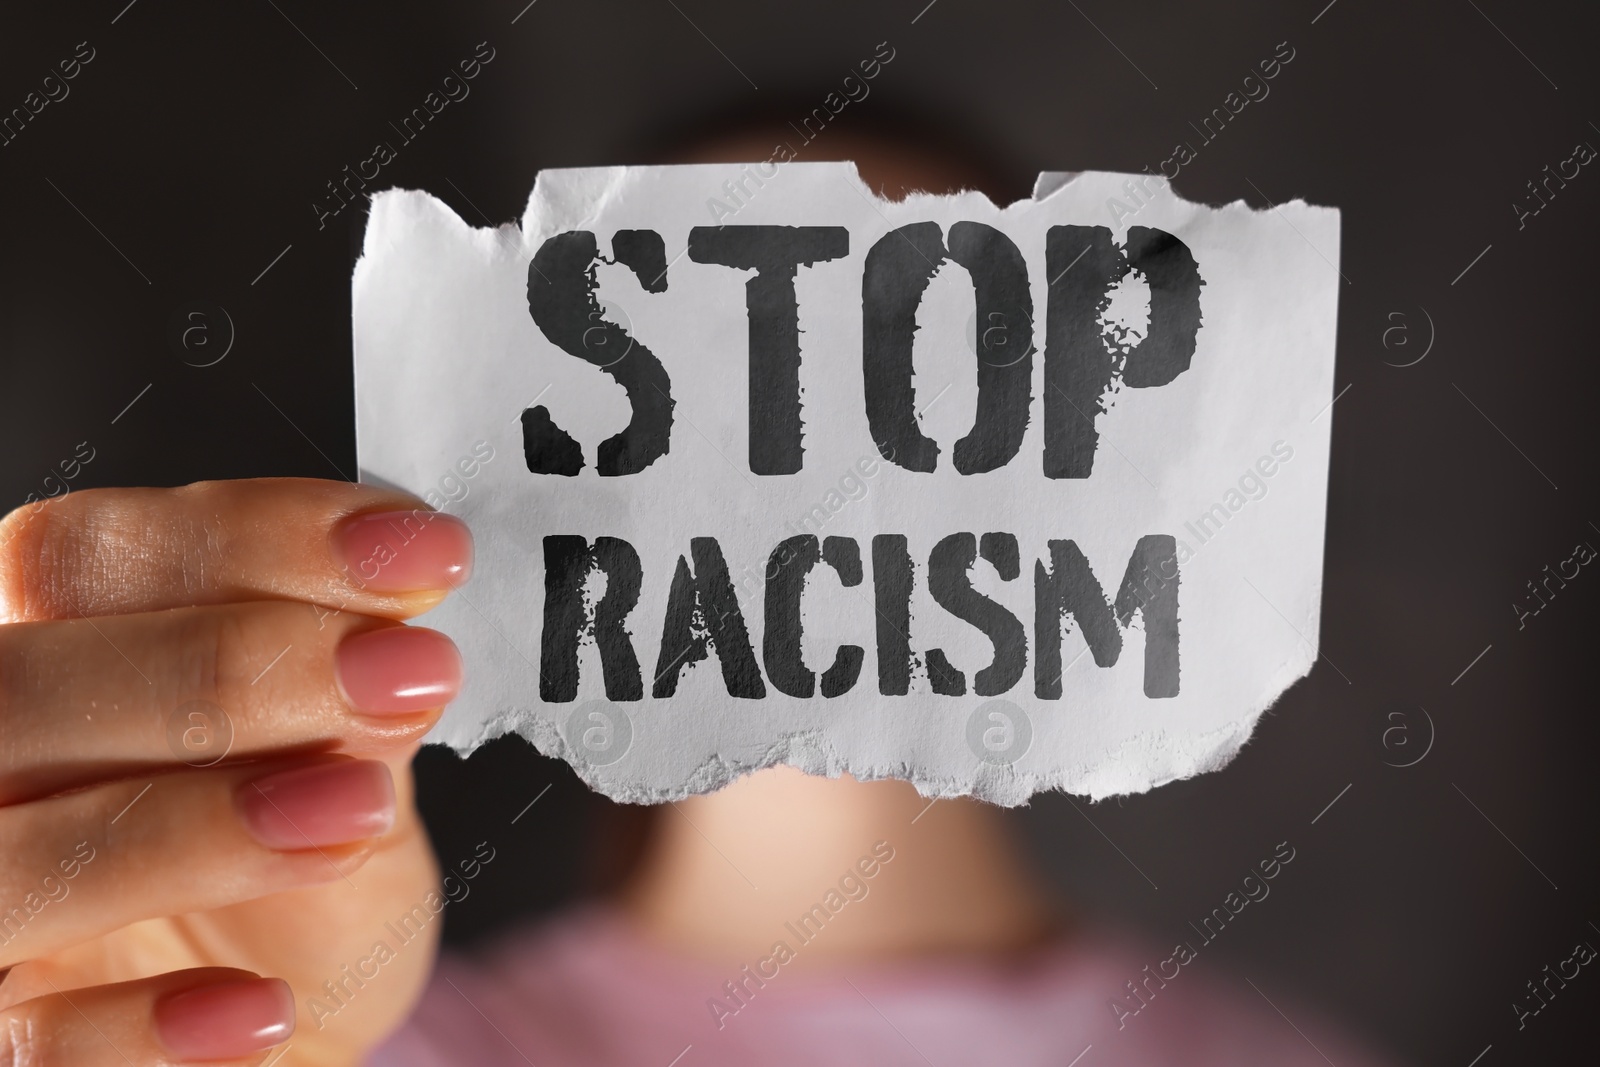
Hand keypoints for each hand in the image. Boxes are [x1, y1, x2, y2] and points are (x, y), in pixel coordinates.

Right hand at [0, 478, 472, 1065]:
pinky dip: (138, 1033)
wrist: (287, 1013)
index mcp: (41, 651)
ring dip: (194, 829)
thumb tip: (389, 642)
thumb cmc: (299, 865)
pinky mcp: (1, 1043)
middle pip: (18, 689)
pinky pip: (24, 1049)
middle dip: (226, 669)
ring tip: (359, 810)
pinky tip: (262, 1012)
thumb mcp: (342, 767)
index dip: (249, 540)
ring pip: (13, 861)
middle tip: (408, 671)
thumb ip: (345, 707)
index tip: (418, 551)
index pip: (81, 556)